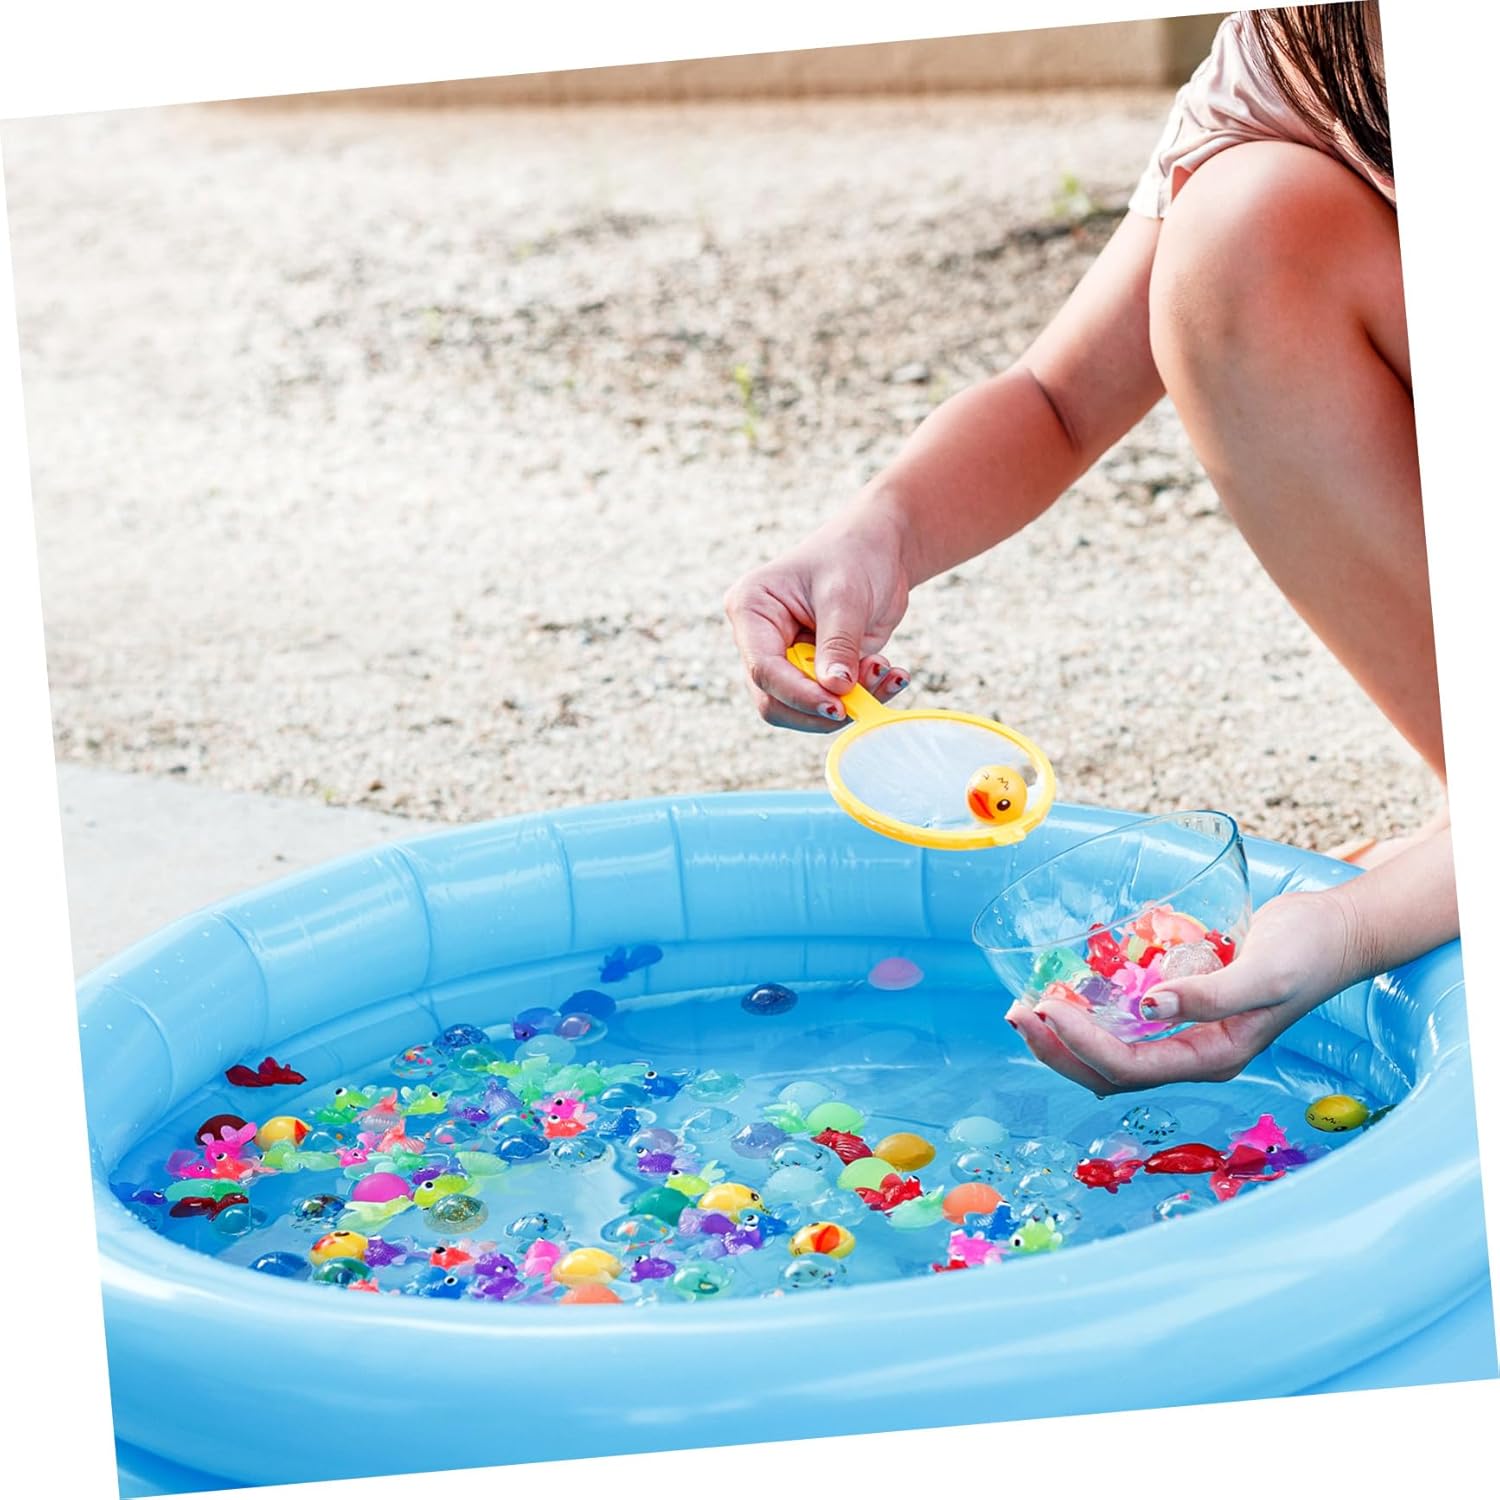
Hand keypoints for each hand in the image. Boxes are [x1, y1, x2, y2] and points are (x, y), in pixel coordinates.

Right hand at [723, 506, 913, 730]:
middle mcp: (760, 639)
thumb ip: (838, 644)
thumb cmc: (855, 555)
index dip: (798, 694)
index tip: (837, 705)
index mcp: (751, 610)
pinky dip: (864, 697)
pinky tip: (892, 675)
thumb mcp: (846, 596)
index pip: (763, 668)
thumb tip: (836, 690)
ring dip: (848, 703)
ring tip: (885, 671)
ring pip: (803, 709)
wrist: (880, 548)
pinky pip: (832, 700)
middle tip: (865, 699)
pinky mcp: (815, 670)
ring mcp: (787, 658)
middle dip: (821, 706)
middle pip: (775, 699)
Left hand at [1006, 889, 1357, 1094]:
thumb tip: (1149, 1007)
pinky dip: (1088, 1012)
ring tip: (1025, 1004)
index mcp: (1212, 1058)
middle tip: (1015, 1012)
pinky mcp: (1179, 1010)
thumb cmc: (1307, 951)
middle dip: (1055, 1049)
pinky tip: (1067, 986)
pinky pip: (1122, 1024)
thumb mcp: (1264, 972)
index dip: (1079, 1044)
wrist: (1335, 934)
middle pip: (1107, 1072)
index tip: (1044, 1005)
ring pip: (1109, 1054)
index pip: (1128, 1067)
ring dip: (1063, 1037)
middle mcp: (1192, 1055)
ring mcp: (1185, 1035)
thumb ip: (1210, 994)